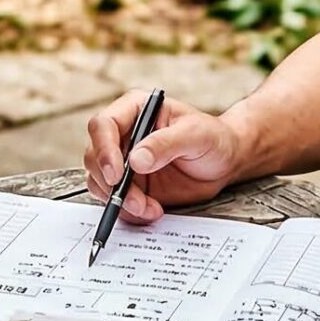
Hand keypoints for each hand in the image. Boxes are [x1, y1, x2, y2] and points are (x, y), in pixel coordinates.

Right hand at [83, 89, 241, 223]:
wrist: (224, 162)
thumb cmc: (214, 138)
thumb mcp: (196, 135)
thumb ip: (166, 144)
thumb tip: (135, 160)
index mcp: (135, 110)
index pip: (103, 125)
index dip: (104, 150)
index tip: (116, 175)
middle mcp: (123, 134)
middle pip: (95, 157)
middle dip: (111, 183)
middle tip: (135, 201)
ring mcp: (124, 161)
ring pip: (100, 182)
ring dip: (120, 201)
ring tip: (150, 208)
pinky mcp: (130, 184)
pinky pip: (115, 200)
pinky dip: (129, 211)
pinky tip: (151, 211)